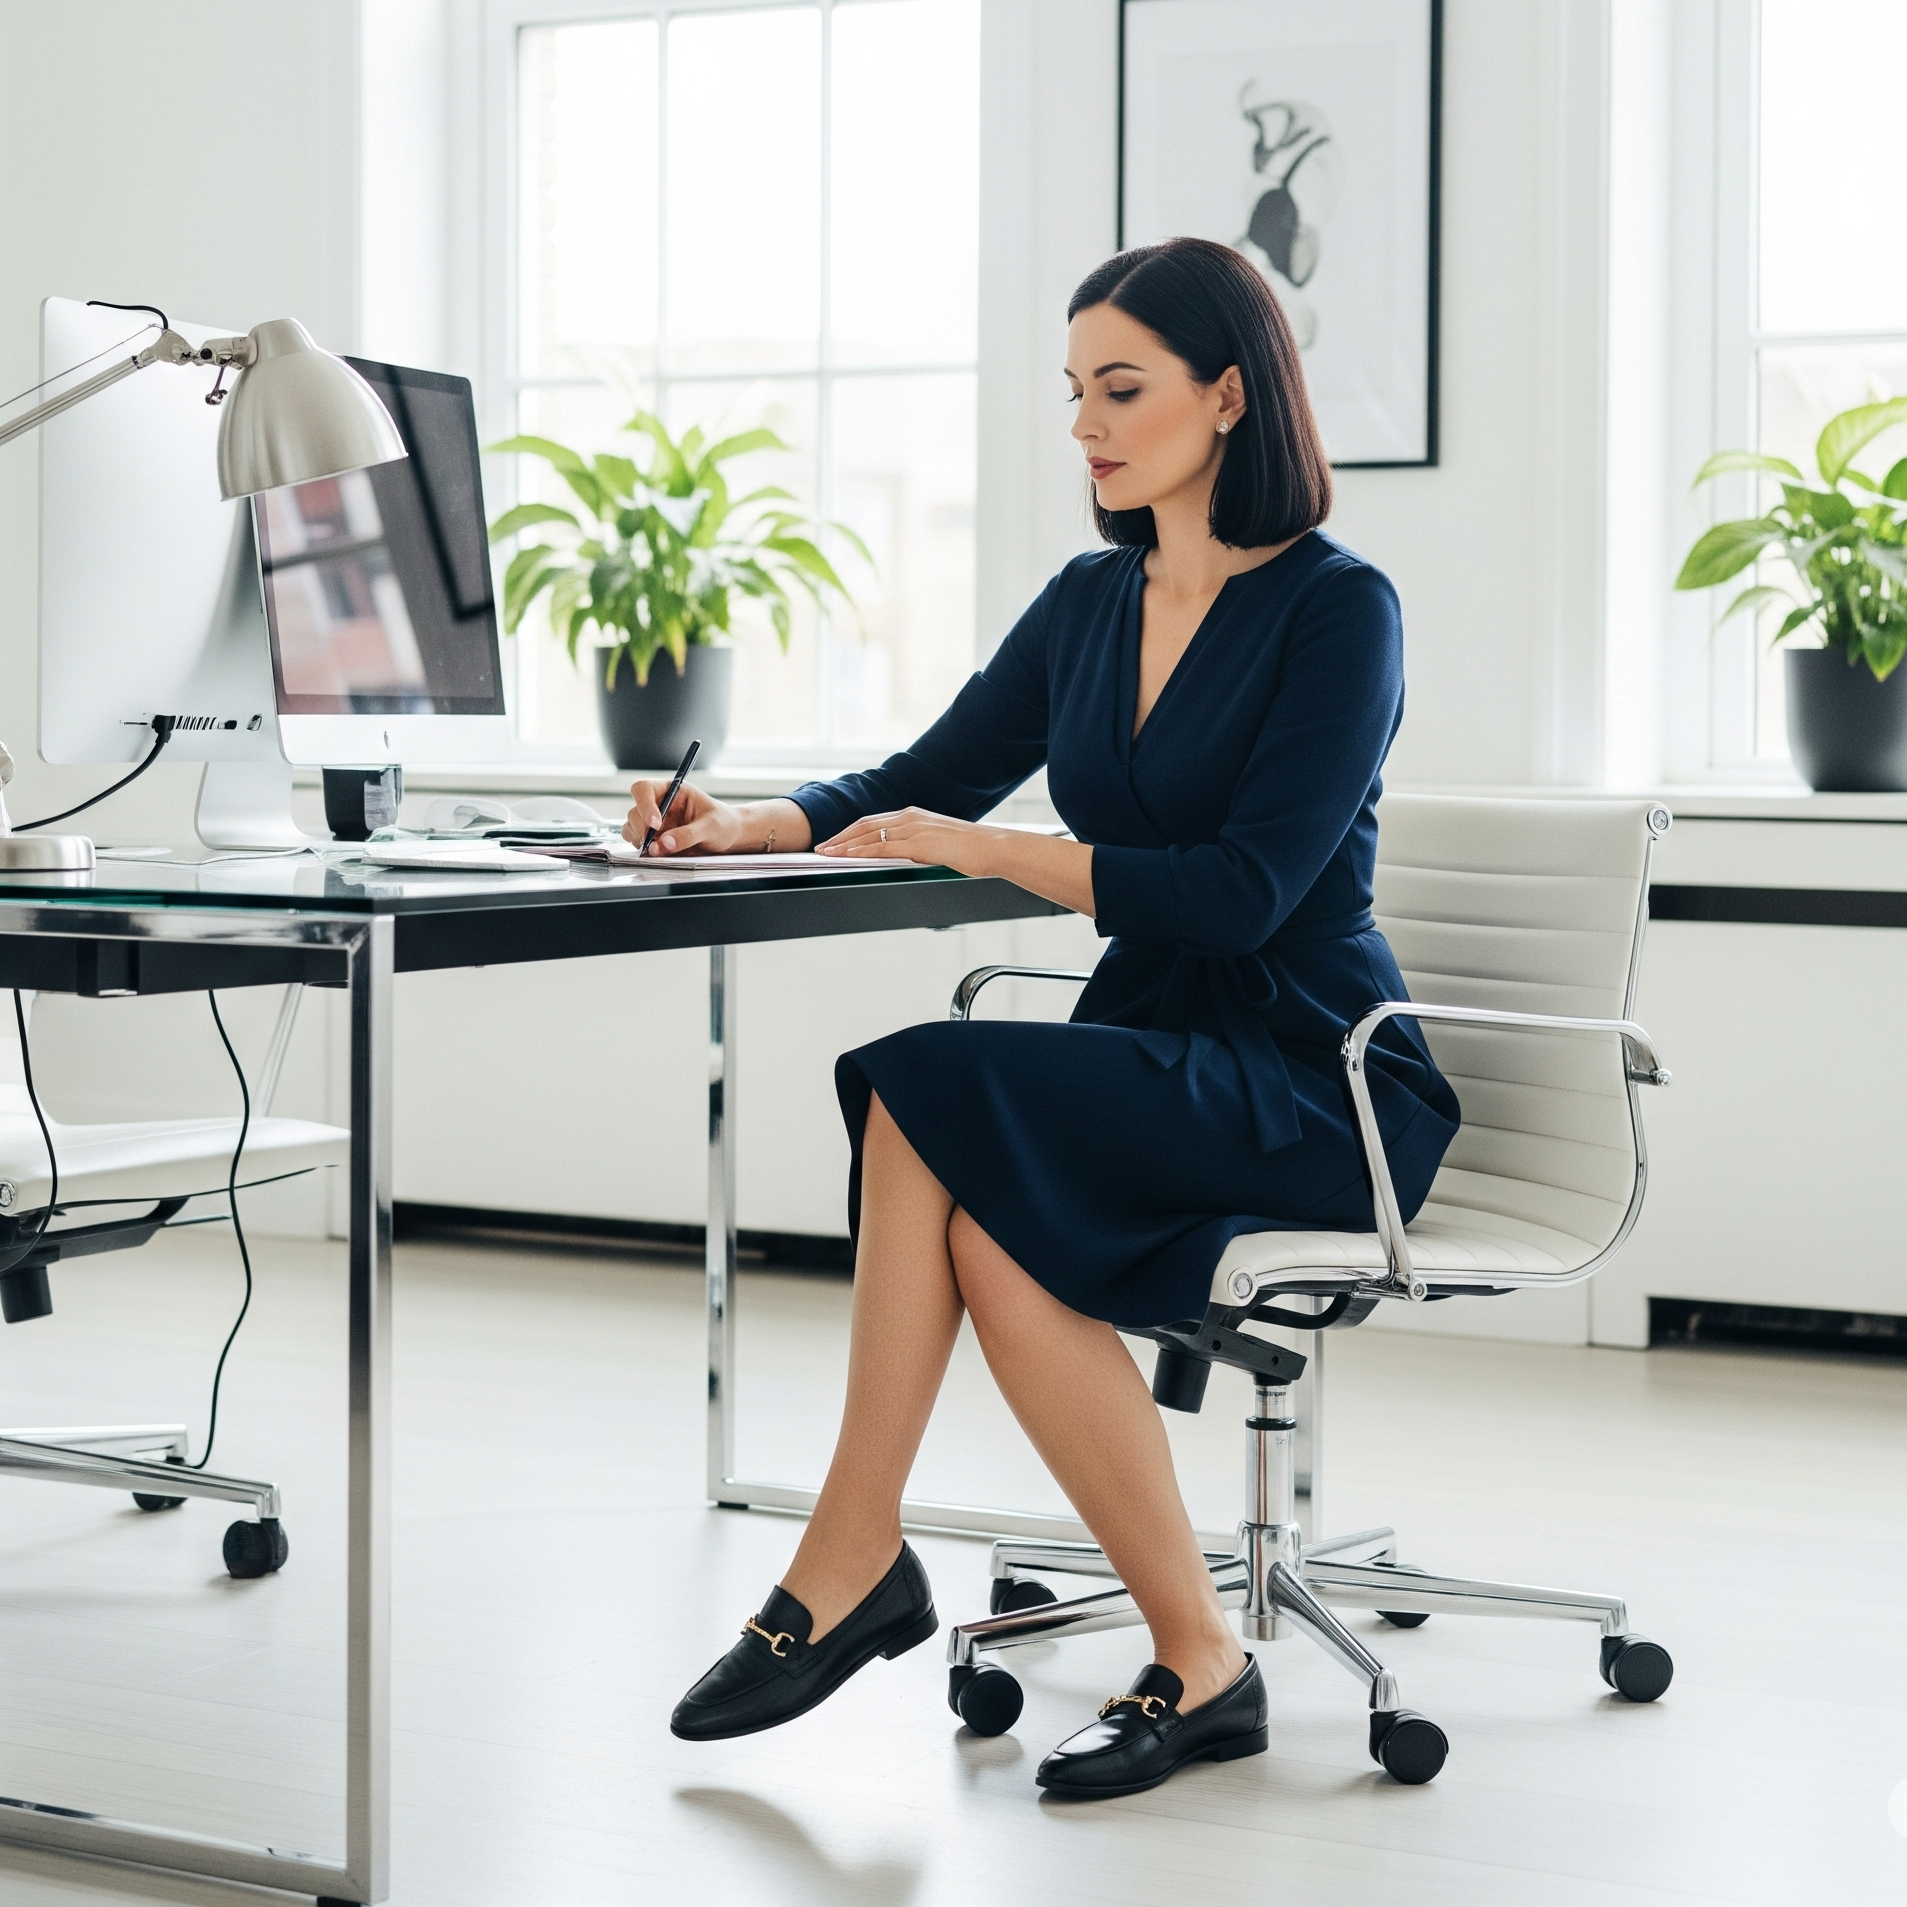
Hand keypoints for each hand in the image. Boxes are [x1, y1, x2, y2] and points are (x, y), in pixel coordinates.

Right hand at [621, 785, 812, 856]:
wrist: (729, 837)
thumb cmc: (724, 823)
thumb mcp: (711, 827)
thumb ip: (688, 834)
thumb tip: (665, 843)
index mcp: (672, 791)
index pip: (644, 789)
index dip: (644, 805)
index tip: (656, 824)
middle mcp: (659, 804)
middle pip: (634, 811)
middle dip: (643, 829)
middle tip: (657, 845)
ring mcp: (654, 822)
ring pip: (631, 827)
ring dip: (640, 840)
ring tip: (659, 851)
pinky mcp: (655, 838)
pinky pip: (637, 842)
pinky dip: (642, 850)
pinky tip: (658, 854)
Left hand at [815, 807, 1001, 875]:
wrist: (993, 848)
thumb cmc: (972, 850)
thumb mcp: (938, 844)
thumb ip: (917, 847)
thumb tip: (902, 858)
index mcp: (914, 815)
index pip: (873, 821)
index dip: (850, 831)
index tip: (835, 840)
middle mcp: (910, 817)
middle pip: (865, 824)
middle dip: (840, 836)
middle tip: (821, 847)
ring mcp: (914, 828)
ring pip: (869, 833)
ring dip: (844, 843)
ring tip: (826, 852)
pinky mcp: (918, 843)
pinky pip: (882, 846)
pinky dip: (861, 850)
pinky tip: (848, 856)